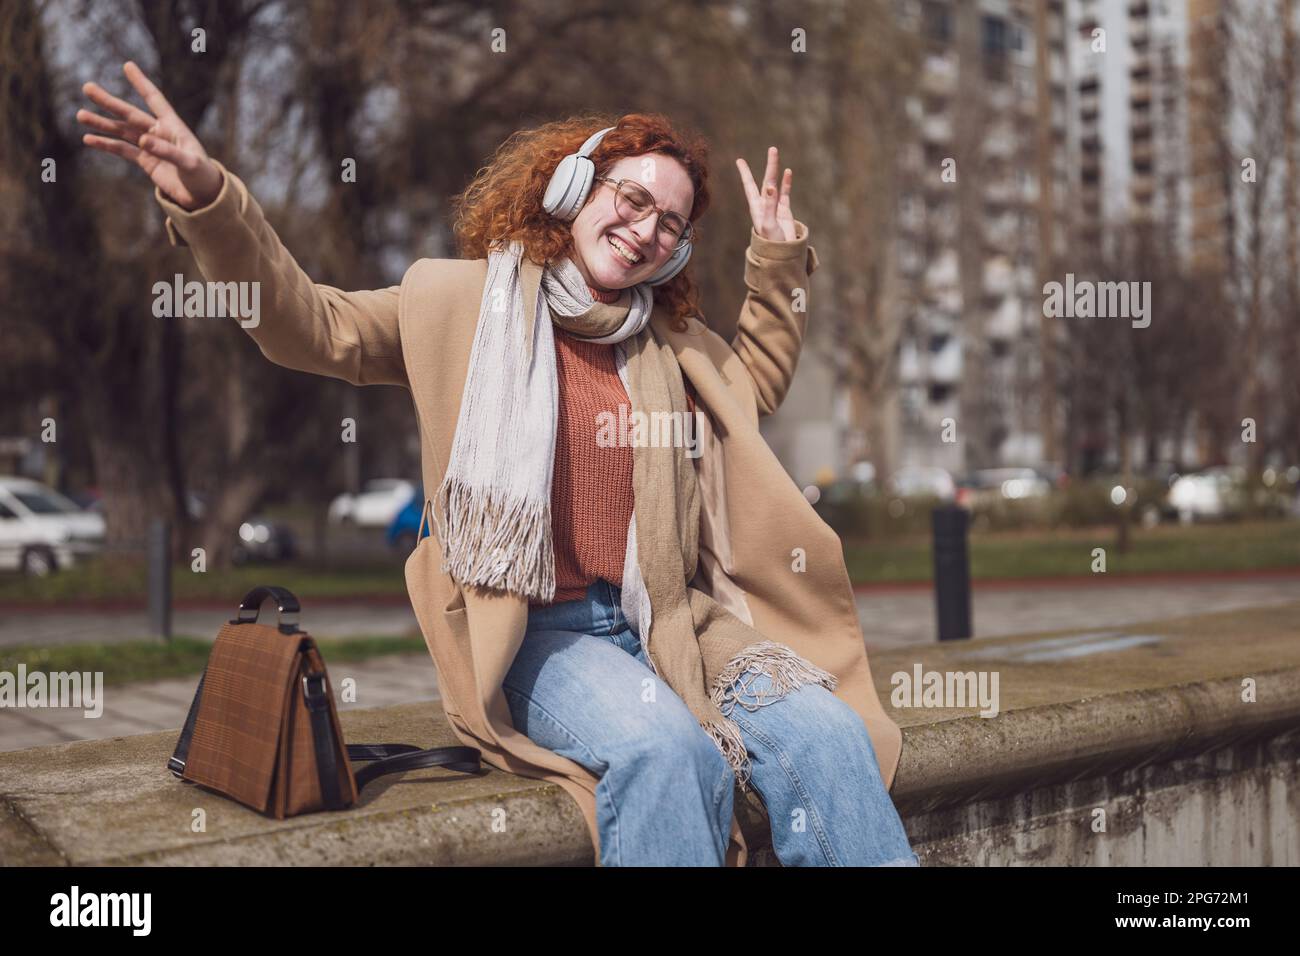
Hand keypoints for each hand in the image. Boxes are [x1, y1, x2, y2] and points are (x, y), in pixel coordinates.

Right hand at [77, 61, 223, 211]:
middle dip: (109, 102)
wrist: (203, 197)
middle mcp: (159, 132)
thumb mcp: (188, 163)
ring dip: (102, 124)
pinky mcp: (146, 161)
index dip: (141, 83)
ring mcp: (150, 146)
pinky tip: (89, 139)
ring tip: (81, 115)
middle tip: (87, 87)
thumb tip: (142, 140)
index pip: (155, 100)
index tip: (127, 66)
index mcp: (173, 126)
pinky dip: (106, 145)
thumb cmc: (202, 176)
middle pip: (130, 114)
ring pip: (122, 131)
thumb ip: (167, 151)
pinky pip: (122, 150)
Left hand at [736, 146, 796, 241]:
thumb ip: (769, 204)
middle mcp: (764, 204)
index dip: (745, 173)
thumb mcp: (769, 223)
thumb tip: (770, 186)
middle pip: (766, 180)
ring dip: (776, 170)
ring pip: (775, 184)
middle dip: (769, 165)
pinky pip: (785, 193)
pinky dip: (786, 183)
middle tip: (773, 149)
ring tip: (778, 155)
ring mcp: (775, 207)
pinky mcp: (784, 211)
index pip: (749, 186)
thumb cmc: (771, 242)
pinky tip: (788, 172)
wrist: (781, 255)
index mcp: (757, 207)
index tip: (740, 160)